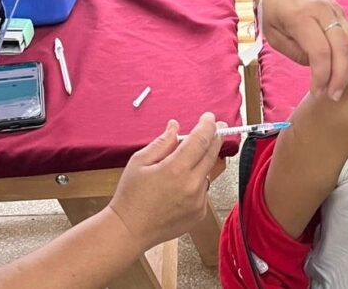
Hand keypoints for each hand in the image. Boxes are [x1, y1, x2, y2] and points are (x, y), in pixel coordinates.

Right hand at [108, 113, 224, 249]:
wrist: (130, 230)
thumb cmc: (130, 196)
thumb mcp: (139, 162)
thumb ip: (161, 142)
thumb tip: (175, 127)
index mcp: (175, 169)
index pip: (200, 140)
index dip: (207, 126)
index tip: (209, 118)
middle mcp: (191, 185)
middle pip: (212, 154)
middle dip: (216, 138)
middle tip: (217, 127)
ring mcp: (198, 201)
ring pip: (208, 173)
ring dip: (202, 162)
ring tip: (183, 164)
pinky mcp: (199, 213)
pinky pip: (204, 190)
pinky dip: (197, 182)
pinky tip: (179, 187)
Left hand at [254, 0, 347, 100]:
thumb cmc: (272, 6)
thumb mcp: (272, 33)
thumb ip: (295, 52)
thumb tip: (317, 67)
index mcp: (301, 16)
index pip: (320, 52)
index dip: (321, 76)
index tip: (317, 92)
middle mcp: (323, 11)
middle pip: (342, 47)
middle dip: (340, 75)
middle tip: (333, 95)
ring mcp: (336, 9)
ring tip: (338, 86)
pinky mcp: (341, 11)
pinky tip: (342, 68)